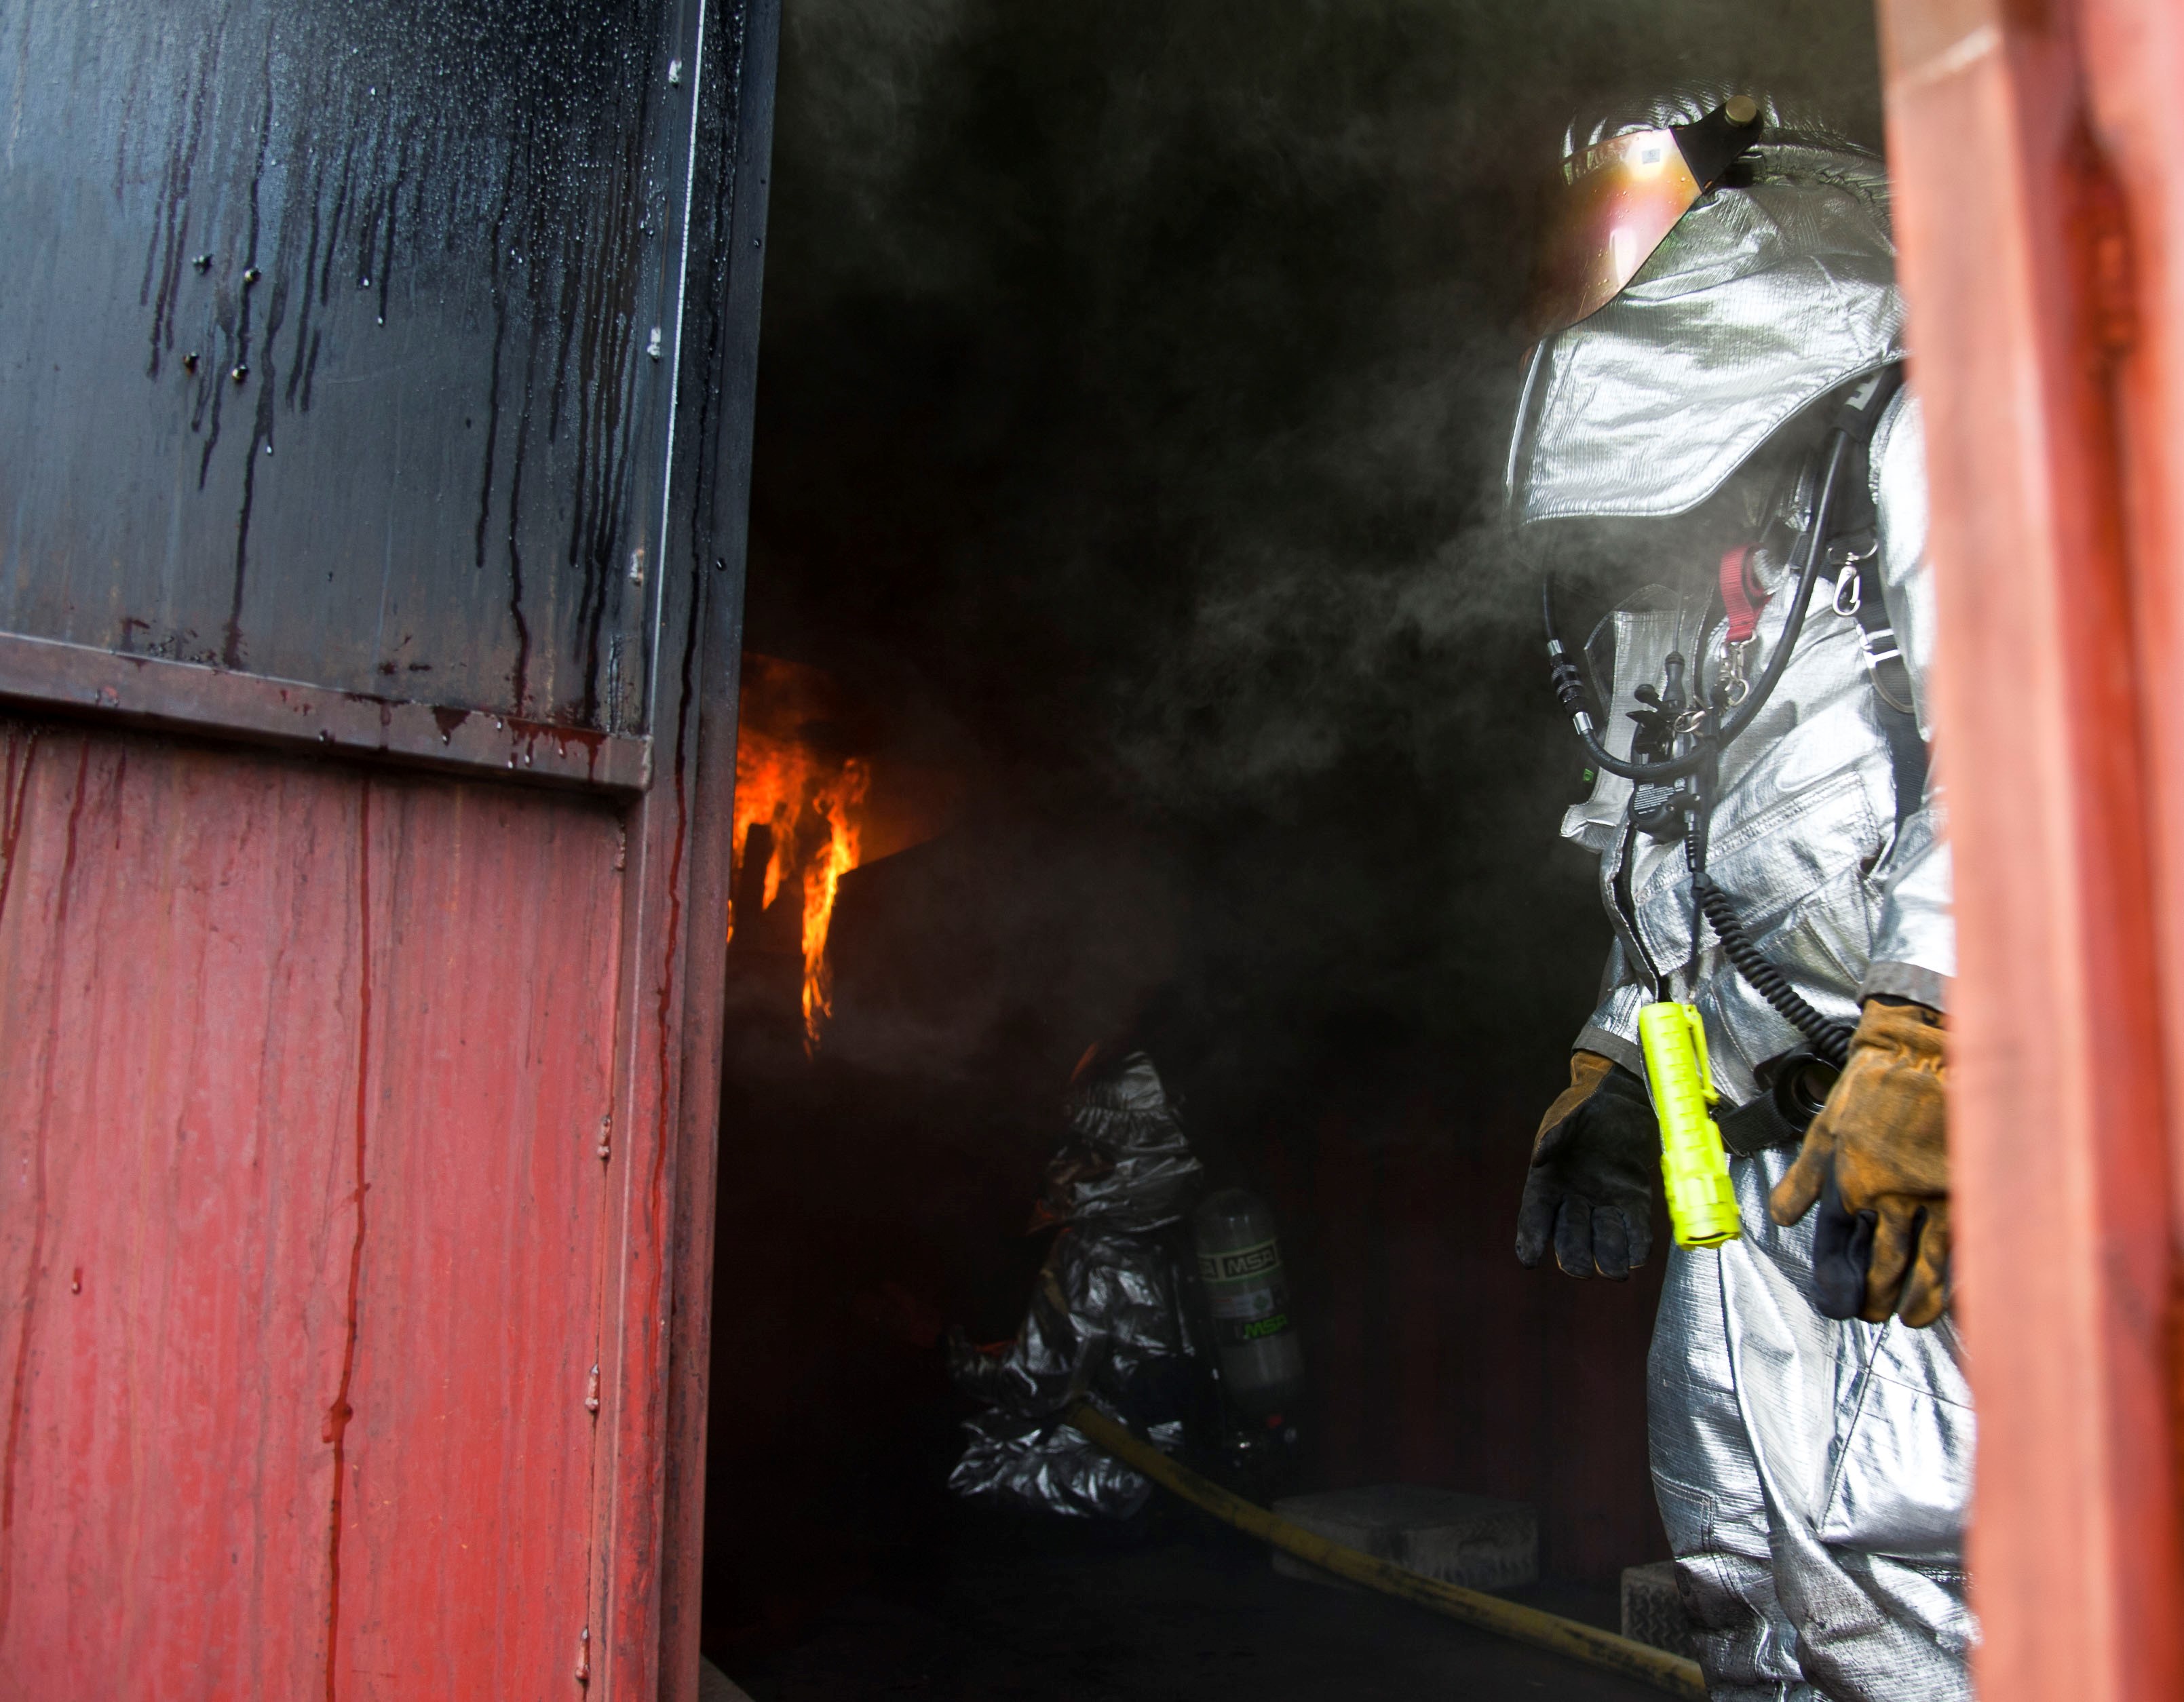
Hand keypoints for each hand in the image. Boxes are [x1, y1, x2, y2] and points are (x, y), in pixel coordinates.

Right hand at [1515, 1050, 1658, 1279]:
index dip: (1530, 1238)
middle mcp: (1574, 1198)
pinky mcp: (1634, 1198)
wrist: (1622, 1095)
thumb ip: (1555, 1134)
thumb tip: (1538, 1159)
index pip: (1535, 1216)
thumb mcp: (1568, 1114)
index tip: (1529, 1258)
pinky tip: (1638, 1255)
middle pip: (1569, 1237)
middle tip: (1580, 1269)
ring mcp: (1605, 1201)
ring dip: (1608, 1256)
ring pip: (1603, 1239)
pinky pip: (1635, 1228)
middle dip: (1573, 1256)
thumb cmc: (1585, 1104)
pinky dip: (1636, 1244)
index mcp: (1548, 1182)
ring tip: (1616, 1271)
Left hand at [1769, 999, 1948, 1325]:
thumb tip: (1782, 1218)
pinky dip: (1957, 1276)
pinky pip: (1963, 1246)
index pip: (1837, 1247)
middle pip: (1882, 1265)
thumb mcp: (1826, 1127)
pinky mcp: (1970, 1189)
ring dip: (1915, 1299)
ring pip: (1924, 1265)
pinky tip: (1957, 1294)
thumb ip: (1805, 1178)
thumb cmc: (1877, 1083)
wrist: (1929, 1049)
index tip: (1835, 1302)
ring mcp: (1934, 1197)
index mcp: (1851, 1182)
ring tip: (1909, 1319)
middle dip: (1874, 1298)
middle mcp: (1892, 1198)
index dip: (1835, 1279)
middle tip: (1870, 1314)